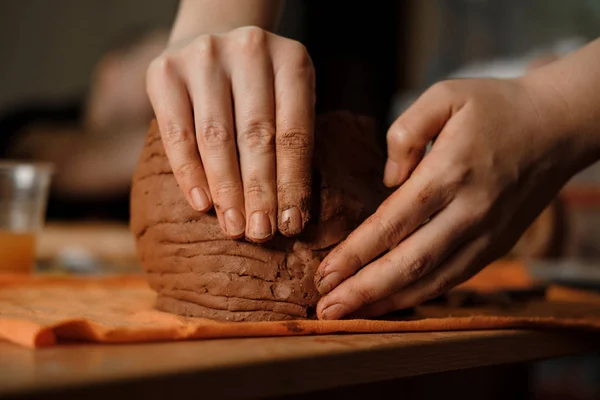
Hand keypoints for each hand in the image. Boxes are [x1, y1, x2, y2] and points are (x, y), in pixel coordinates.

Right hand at [146, 26, 314, 241]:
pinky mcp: (166, 70)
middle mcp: (250, 50)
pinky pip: (177, 132)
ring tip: (234, 226)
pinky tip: (202, 203)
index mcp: (291, 60)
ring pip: (216, 137)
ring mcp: (204, 55)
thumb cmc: (258, 88)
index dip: (293, 182)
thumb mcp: (286, 101)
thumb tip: (290, 213)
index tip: (292, 224)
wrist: (211, 43)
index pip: (295, 132)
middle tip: (261, 233)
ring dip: (226, 189)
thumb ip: (289, 140)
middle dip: (260, 191)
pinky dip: (189, 172)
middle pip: (257, 135)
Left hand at [313, 76, 582, 319]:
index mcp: (451, 171)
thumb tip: (388, 180)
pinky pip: (455, 278)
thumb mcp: (445, 94)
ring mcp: (488, 233)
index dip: (356, 253)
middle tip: (327, 310)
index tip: (325, 273)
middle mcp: (470, 210)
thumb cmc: (494, 106)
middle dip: (364, 290)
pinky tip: (393, 302)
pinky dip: (421, 295)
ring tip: (350, 316)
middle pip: (410, 261)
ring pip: (434, 278)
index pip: (393, 222)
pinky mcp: (497, 244)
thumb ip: (405, 131)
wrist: (556, 126)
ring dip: (389, 301)